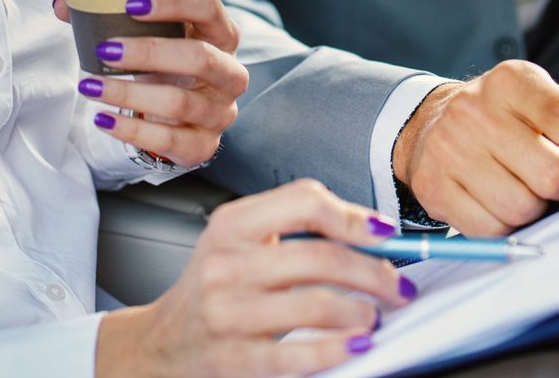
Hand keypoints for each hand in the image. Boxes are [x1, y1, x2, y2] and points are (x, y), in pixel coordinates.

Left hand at [54, 0, 248, 167]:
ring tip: (90, 85)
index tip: (131, 4)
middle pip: (200, 57)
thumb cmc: (164, 65)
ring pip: (179, 102)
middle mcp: (229, 73)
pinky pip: (169, 140)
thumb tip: (62, 5)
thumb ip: (110, 17)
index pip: (209, 8)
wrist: (177, 114)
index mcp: (221, 35)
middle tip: (106, 49)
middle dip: (149, 52)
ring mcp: (220, 112)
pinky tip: (103, 119)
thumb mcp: (149, 38)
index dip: (174, 2)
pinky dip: (131, 130)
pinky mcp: (204, 145)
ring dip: (128, 93)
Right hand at [95, 178, 414, 377]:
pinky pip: (298, 355)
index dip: (353, 216)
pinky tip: (356, 345)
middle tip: (396, 285)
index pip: (304, 201)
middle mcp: (225, 264)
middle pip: (321, 257)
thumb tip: (369, 230)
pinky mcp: (233, 358)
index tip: (383, 233)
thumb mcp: (239, 242)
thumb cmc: (212, 289)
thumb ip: (294, 227)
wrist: (162, 344)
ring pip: (316, 304)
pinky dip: (337, 349)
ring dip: (362, 311)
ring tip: (376, 316)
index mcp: (232, 224)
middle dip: (374, 272)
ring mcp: (227, 313)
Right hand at [391, 60, 558, 236]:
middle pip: (548, 174)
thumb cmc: (510, 118)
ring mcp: (449, 148)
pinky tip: (496, 200)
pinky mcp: (433, 185)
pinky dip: (504, 225)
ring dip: (534, 209)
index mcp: (513, 82)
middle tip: (552, 177)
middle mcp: (475, 109)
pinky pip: (489, 229)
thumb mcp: (553, 105)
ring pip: (520, 208)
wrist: (434, 123)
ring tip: (521, 187)